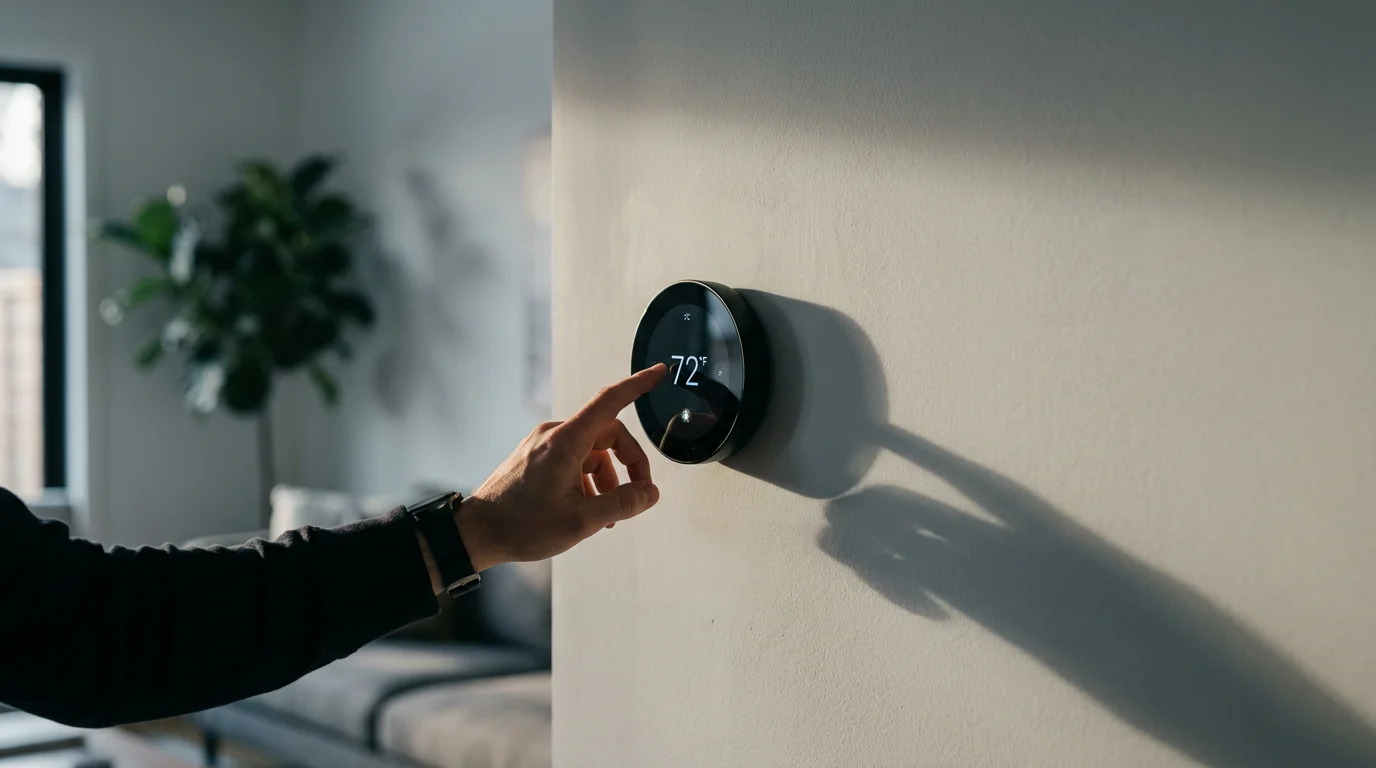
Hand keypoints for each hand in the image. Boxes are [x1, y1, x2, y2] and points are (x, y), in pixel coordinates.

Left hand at [454, 364, 667, 571]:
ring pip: (592, 449)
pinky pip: (574, 457)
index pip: (610, 401)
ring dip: (608, 476)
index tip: (659, 373)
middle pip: (608, 433)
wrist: (477, 532)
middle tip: (637, 495)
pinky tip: (587, 508)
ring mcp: (543, 444)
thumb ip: (622, 503)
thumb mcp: (581, 521)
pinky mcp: (536, 456)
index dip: (638, 385)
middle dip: (629, 462)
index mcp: (566, 442)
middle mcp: (555, 435)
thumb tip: (650, 493)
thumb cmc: (522, 526)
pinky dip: (589, 478)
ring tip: (608, 512)